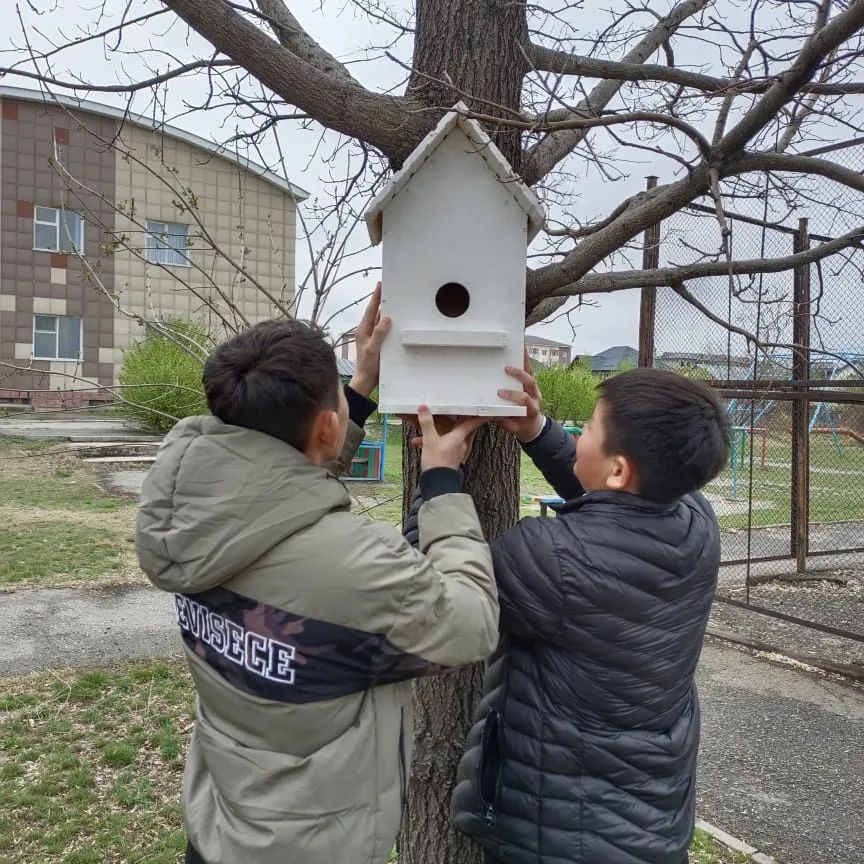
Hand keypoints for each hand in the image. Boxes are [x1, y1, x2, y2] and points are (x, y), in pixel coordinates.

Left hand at [348, 282, 391, 397]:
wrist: (366, 381)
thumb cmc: (367, 366)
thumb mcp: (372, 350)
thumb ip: (379, 334)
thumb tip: (386, 319)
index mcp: (363, 330)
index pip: (370, 310)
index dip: (375, 297)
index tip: (379, 285)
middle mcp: (367, 331)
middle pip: (375, 312)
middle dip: (380, 300)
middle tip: (387, 288)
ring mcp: (372, 337)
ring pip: (379, 320)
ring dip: (385, 311)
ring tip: (392, 300)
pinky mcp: (377, 343)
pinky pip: (383, 329)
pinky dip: (388, 322)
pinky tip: (394, 319)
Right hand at [414, 407, 487, 471]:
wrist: (437, 484)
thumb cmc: (437, 463)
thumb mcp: (429, 440)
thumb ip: (427, 423)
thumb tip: (424, 409)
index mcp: (459, 437)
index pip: (473, 423)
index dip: (480, 416)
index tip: (488, 412)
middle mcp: (461, 444)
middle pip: (464, 429)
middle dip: (460, 422)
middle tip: (460, 415)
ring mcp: (456, 453)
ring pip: (452, 438)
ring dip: (441, 433)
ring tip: (428, 431)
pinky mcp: (450, 460)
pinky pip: (445, 447)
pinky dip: (436, 443)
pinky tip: (423, 444)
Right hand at [495, 348, 544, 441]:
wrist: (534, 426)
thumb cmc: (522, 427)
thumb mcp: (514, 429)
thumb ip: (505, 422)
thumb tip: (492, 414)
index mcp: (531, 408)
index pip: (524, 399)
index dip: (513, 395)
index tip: (500, 392)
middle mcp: (535, 397)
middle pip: (530, 382)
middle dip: (519, 375)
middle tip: (507, 369)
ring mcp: (535, 390)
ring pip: (532, 374)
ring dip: (525, 361)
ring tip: (520, 348)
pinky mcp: (532, 385)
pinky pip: (530, 371)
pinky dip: (526, 361)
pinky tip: (522, 350)